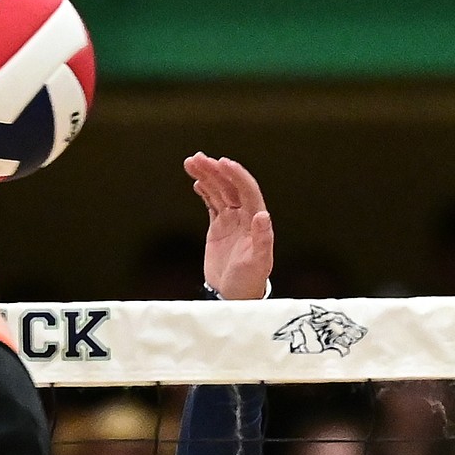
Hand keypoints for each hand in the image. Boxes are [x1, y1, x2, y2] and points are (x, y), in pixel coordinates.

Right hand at [185, 154, 273, 301]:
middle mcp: (245, 216)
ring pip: (219, 191)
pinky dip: (205, 191)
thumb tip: (263, 215)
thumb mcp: (258, 264)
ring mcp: (231, 220)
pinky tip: (197, 182)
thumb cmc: (249, 282)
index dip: (235, 175)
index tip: (222, 162)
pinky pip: (212, 203)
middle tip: (198, 158)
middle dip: (214, 171)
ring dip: (206, 176)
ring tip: (191, 162)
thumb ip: (262, 240)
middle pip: (229, 186)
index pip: (247, 191)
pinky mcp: (219, 227)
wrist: (234, 296)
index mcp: (255, 221)